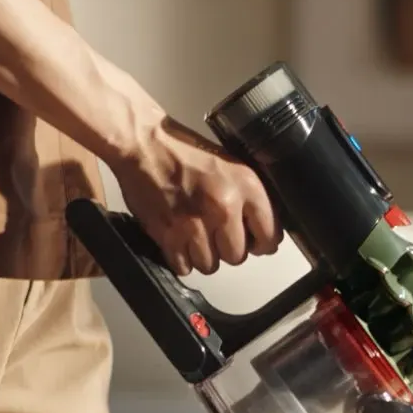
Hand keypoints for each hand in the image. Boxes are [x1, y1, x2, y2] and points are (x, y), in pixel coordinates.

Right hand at [108, 117, 283, 275]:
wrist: (142, 145)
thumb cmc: (184, 151)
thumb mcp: (231, 164)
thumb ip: (248, 196)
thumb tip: (261, 229)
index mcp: (245, 186)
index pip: (269, 236)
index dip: (263, 243)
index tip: (255, 242)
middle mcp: (222, 208)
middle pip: (237, 257)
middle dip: (229, 249)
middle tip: (218, 235)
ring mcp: (194, 224)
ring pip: (210, 265)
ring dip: (204, 255)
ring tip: (197, 236)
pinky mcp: (167, 235)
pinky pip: (184, 267)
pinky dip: (182, 259)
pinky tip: (180, 241)